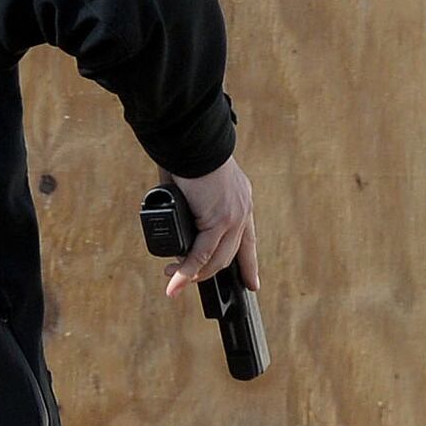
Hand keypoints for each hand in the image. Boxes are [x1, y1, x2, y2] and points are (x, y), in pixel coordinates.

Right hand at [161, 157, 259, 295]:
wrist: (191, 142)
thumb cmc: (188, 155)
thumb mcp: (195, 185)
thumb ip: (191, 205)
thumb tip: (175, 220)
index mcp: (241, 200)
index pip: (249, 240)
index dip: (249, 264)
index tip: (252, 283)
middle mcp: (243, 210)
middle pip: (231, 255)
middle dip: (209, 274)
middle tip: (186, 282)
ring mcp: (233, 216)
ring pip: (217, 260)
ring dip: (193, 275)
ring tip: (173, 281)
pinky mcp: (219, 220)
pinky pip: (201, 254)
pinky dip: (186, 270)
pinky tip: (175, 280)